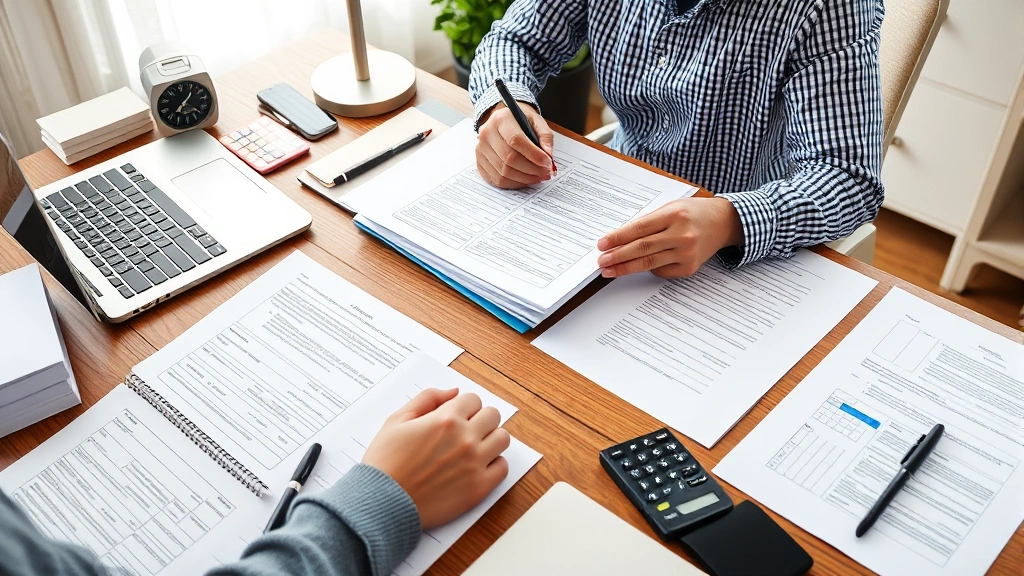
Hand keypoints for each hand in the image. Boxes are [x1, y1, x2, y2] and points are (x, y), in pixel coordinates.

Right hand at [362, 388, 510, 528]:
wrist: (382, 503)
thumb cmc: (385, 463)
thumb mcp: (397, 420)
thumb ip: (427, 399)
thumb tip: (454, 392)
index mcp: (446, 419)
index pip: (473, 399)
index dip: (463, 406)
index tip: (455, 417)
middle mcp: (465, 439)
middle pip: (492, 415)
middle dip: (479, 419)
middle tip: (466, 431)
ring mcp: (474, 464)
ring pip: (502, 439)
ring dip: (490, 439)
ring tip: (474, 448)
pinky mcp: (479, 488)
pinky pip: (502, 467)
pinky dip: (493, 465)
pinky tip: (476, 467)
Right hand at [476, 104, 553, 188]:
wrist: (503, 122)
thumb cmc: (520, 121)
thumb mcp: (536, 120)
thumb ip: (545, 136)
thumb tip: (548, 155)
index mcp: (501, 119)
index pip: (516, 140)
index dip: (533, 154)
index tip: (547, 162)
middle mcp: (486, 134)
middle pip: (509, 159)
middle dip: (531, 169)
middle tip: (546, 172)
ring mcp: (481, 150)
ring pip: (504, 172)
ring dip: (525, 178)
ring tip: (538, 176)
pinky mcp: (480, 163)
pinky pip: (498, 180)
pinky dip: (515, 183)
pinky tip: (526, 179)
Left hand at [597, 197, 743, 277]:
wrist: (723, 222)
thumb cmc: (693, 213)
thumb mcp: (670, 208)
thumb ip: (648, 222)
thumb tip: (619, 239)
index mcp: (674, 215)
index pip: (639, 228)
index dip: (618, 238)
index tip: (602, 244)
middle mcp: (682, 234)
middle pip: (642, 248)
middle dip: (618, 256)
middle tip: (601, 260)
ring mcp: (687, 253)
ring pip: (649, 263)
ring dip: (626, 268)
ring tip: (609, 270)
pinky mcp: (690, 267)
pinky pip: (661, 271)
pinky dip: (648, 268)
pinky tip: (639, 266)